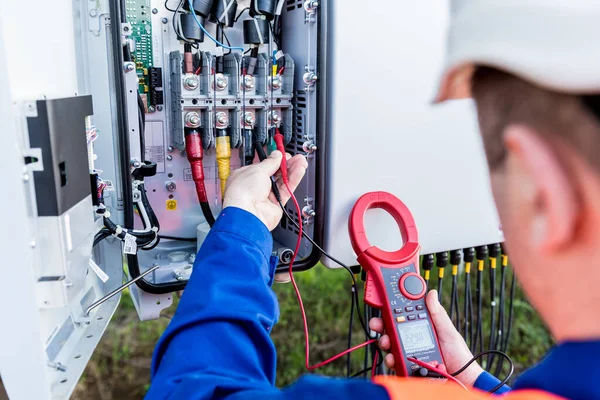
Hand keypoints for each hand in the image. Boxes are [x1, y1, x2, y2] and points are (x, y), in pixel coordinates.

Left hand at [223, 151, 307, 230]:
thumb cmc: (242, 193)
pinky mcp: (276, 204)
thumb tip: (276, 155)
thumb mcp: (257, 170)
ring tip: (301, 162)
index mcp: (246, 176)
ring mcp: (266, 195)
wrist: (247, 213)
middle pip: (275, 172)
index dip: (273, 159)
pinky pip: (287, 189)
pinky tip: (299, 171)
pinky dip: (293, 180)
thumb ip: (270, 162)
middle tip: (294, 158)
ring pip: (282, 181)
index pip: (263, 165)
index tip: (282, 154)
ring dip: (292, 170)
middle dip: (285, 164)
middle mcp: (255, 186)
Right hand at [369, 290, 483, 385]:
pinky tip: (393, 358)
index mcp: (422, 327)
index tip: (384, 303)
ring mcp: (409, 353)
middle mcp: (413, 339)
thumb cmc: (460, 356)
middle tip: (377, 324)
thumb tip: (431, 294)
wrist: (463, 380)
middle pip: (391, 329)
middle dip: (381, 325)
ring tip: (386, 342)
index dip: (392, 309)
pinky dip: (391, 359)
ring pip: (390, 345)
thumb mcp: (449, 332)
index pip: (403, 315)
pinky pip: (395, 362)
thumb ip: (438, 315)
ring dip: (384, 342)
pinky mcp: (408, 367)